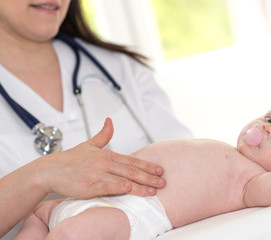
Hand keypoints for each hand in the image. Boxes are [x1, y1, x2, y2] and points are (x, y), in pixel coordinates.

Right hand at [36, 118, 165, 198]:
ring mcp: (96, 174)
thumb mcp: (89, 145)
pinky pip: (105, 186)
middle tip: (163, 182)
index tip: (160, 170)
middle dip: (149, 177)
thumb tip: (110, 120)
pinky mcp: (87, 186)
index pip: (132, 160)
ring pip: (122, 178)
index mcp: (106, 155)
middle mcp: (104, 163)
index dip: (147, 165)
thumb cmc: (70, 160)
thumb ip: (103, 135)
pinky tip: (128, 187)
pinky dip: (117, 186)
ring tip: (153, 191)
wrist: (49, 170)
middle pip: (131, 170)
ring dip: (140, 185)